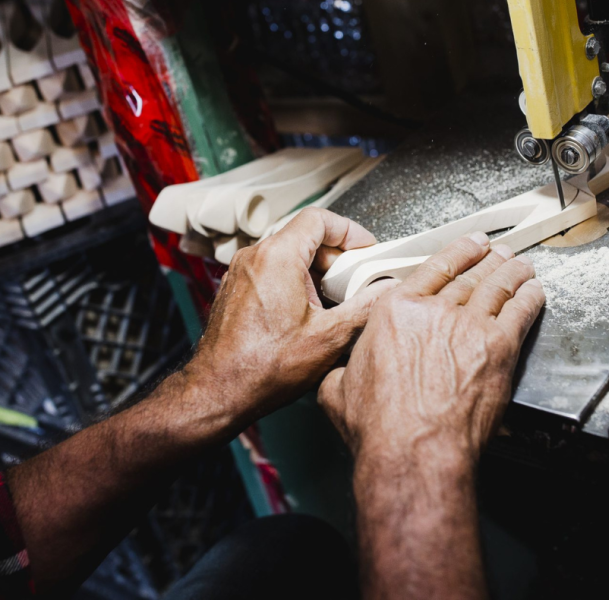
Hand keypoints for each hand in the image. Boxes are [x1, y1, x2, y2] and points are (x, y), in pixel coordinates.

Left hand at [185, 208, 396, 430]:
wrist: (217, 393)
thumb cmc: (262, 368)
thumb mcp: (330, 337)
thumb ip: (365, 307)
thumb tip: (387, 291)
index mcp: (278, 257)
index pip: (320, 218)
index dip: (349, 231)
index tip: (365, 250)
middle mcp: (255, 257)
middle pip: (305, 236)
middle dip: (337, 257)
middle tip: (357, 280)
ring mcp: (241, 273)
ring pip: (289, 255)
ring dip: (317, 272)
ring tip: (335, 301)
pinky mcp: (236, 290)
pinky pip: (272, 271)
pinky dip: (296, 282)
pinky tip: (309, 314)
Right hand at [318, 233, 544, 467]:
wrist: (414, 450)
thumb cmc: (380, 427)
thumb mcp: (339, 389)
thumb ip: (344, 369)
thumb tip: (343, 373)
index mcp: (396, 311)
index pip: (434, 268)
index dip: (458, 251)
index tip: (471, 244)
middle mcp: (433, 311)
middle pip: (469, 276)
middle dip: (488, 260)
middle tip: (499, 252)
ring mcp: (469, 326)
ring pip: (496, 288)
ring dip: (511, 273)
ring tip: (520, 265)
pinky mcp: (497, 348)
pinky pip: (519, 312)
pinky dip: (529, 298)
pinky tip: (534, 292)